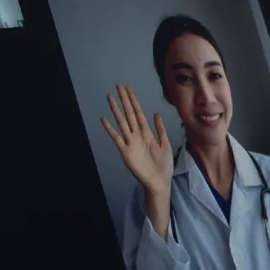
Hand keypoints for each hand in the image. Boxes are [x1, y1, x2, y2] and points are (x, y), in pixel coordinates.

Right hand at [101, 84, 173, 238]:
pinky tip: (104, 119)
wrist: (159, 183)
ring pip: (122, 122)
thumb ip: (160, 129)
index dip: (134, 101)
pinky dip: (110, 129)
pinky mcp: (126, 152)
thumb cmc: (163, 166)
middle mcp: (137, 136)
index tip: (129, 89)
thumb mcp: (165, 144)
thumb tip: (156, 114)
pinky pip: (117, 138)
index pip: (138, 113)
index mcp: (147, 134)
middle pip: (129, 114)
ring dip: (116, 110)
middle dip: (124, 100)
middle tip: (118, 86)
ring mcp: (130, 143)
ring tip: (110, 97)